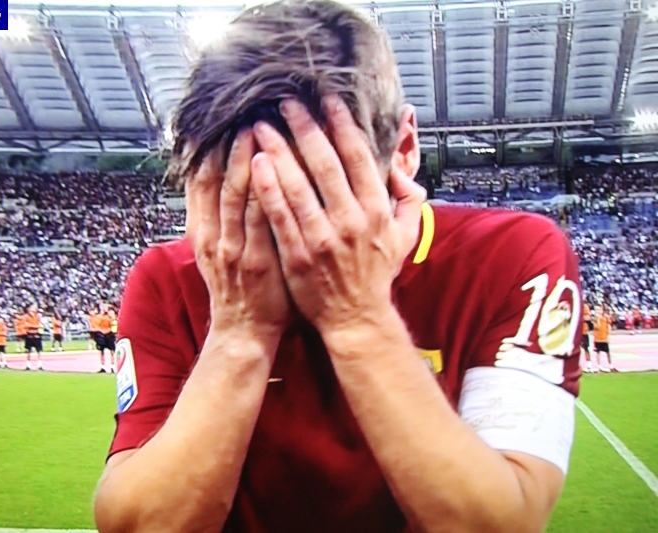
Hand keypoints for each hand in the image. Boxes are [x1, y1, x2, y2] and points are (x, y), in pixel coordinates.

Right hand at [187, 128, 290, 341]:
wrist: (243, 332)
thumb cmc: (238, 289)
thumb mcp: (217, 251)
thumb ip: (220, 218)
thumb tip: (226, 180)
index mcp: (202, 232)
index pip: (200, 182)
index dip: (206, 150)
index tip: (216, 122)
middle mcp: (213, 237)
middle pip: (216, 181)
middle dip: (228, 145)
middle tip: (241, 113)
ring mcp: (234, 249)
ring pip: (237, 195)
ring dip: (245, 159)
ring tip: (256, 127)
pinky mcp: (257, 262)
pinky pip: (261, 219)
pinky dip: (266, 190)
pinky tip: (275, 167)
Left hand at [251, 96, 423, 335]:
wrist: (356, 318)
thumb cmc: (375, 275)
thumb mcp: (406, 237)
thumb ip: (409, 199)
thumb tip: (401, 169)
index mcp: (376, 211)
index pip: (357, 157)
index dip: (341, 124)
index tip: (326, 100)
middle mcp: (350, 221)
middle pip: (325, 163)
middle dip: (304, 128)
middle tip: (286, 103)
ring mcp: (323, 238)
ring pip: (298, 185)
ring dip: (279, 151)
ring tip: (262, 126)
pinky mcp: (298, 255)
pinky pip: (280, 216)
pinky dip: (268, 189)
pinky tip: (255, 164)